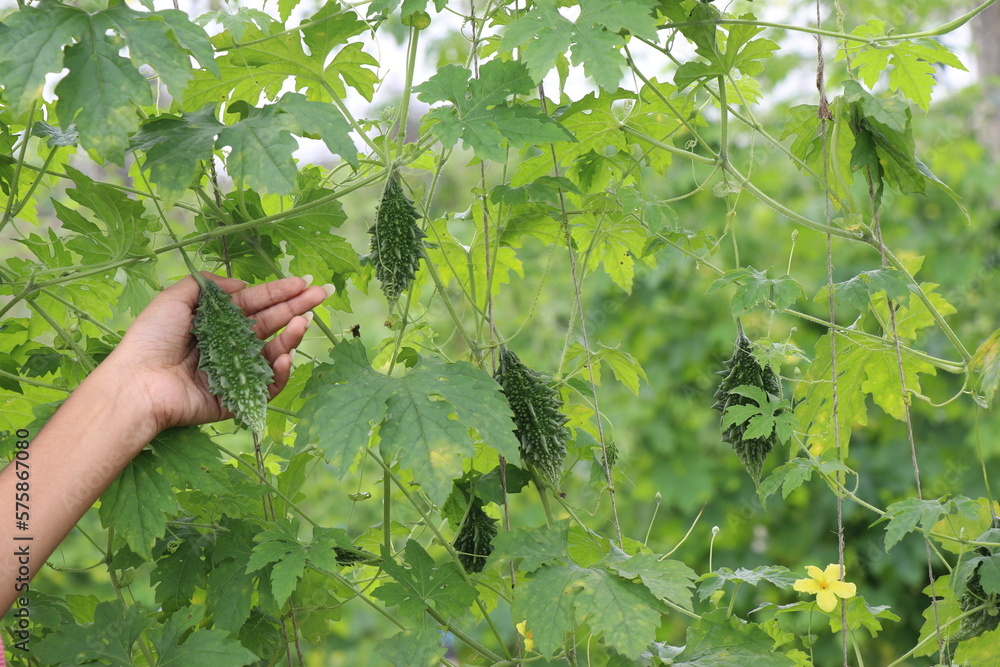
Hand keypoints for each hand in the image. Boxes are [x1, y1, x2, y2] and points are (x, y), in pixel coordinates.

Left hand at [106, 272, 329, 436]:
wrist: (138, 383)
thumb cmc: (150, 339)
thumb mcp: (173, 299)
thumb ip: (207, 285)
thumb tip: (241, 283)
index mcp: (217, 321)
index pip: (256, 303)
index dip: (280, 291)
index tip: (304, 282)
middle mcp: (229, 344)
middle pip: (271, 323)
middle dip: (297, 307)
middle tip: (322, 294)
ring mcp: (236, 371)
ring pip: (273, 351)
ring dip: (291, 336)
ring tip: (303, 323)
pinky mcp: (237, 397)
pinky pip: (266, 386)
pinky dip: (280, 372)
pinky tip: (285, 357)